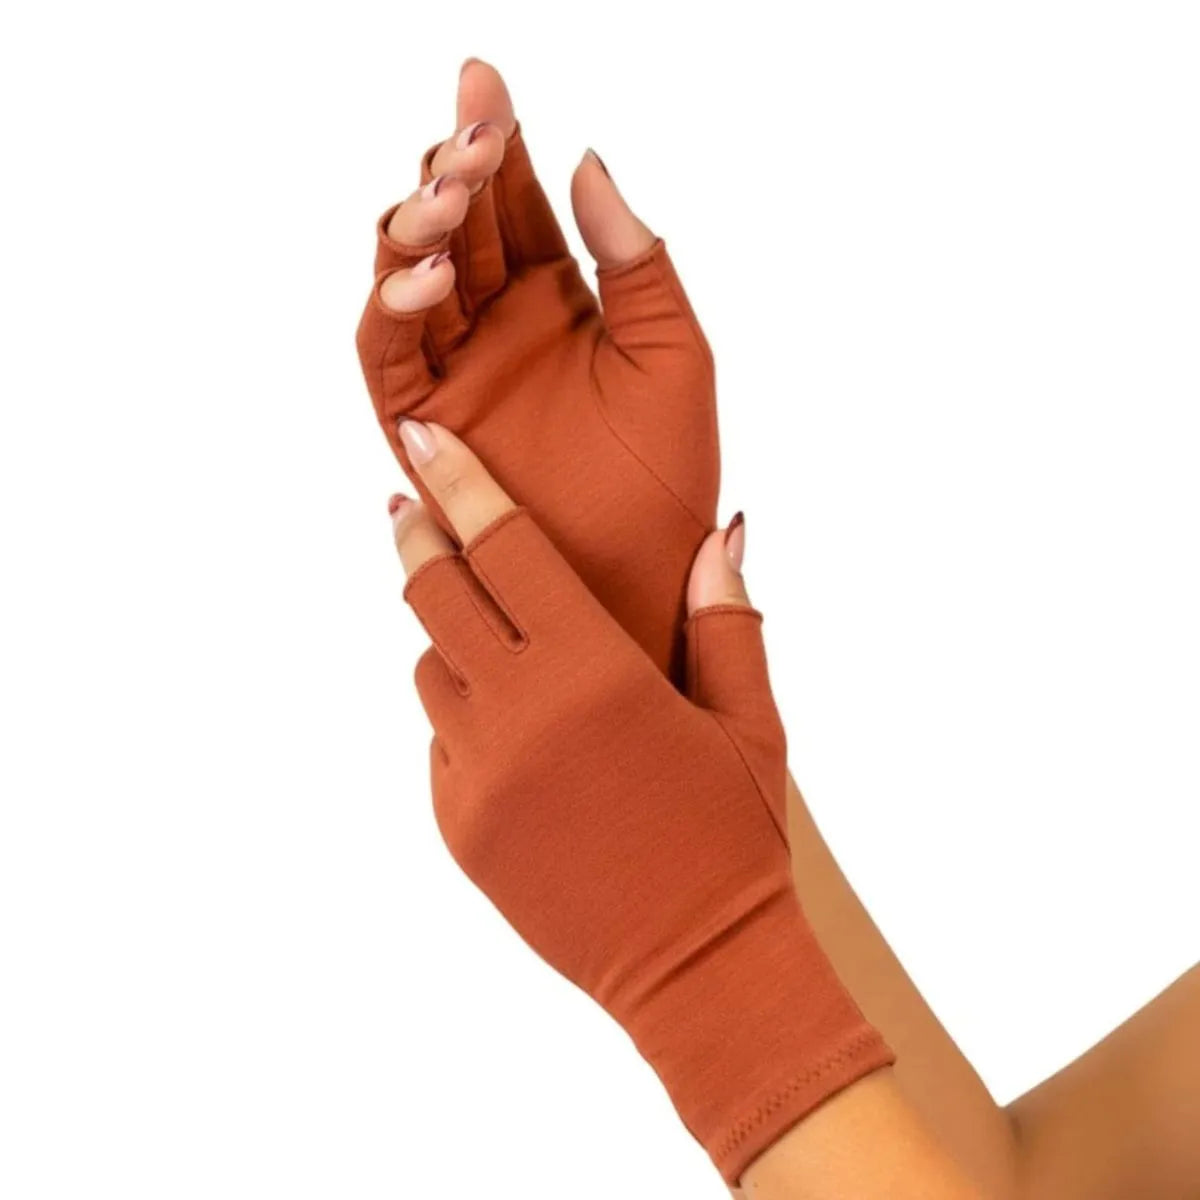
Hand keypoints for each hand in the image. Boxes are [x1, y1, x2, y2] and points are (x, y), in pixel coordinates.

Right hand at [358, 60, 717, 680]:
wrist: (645, 578)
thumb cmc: (670, 476)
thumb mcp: (674, 354)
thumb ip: (635, 262)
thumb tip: (587, 161)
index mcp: (561, 306)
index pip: (516, 207)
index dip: (500, 142)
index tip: (488, 81)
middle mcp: (498, 332)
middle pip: (456, 230)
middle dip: (455, 170)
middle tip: (471, 128)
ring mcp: (457, 376)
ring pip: (409, 280)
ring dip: (418, 228)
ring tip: (449, 197)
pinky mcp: (422, 427)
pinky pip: (389, 355)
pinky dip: (396, 308)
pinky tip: (433, 273)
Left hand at [386, 425, 891, 1184]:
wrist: (698, 971)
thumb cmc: (735, 838)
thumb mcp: (749, 724)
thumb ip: (723, 621)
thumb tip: (722, 533)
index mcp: (593, 673)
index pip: (503, 547)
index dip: (458, 481)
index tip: (421, 434)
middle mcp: (518, 717)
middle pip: (434, 595)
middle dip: (419, 537)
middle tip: (412, 504)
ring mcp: (477, 777)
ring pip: (431, 669)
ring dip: (453, 638)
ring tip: (502, 641)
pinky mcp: (457, 828)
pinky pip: (441, 742)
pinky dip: (467, 717)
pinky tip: (521, 733)